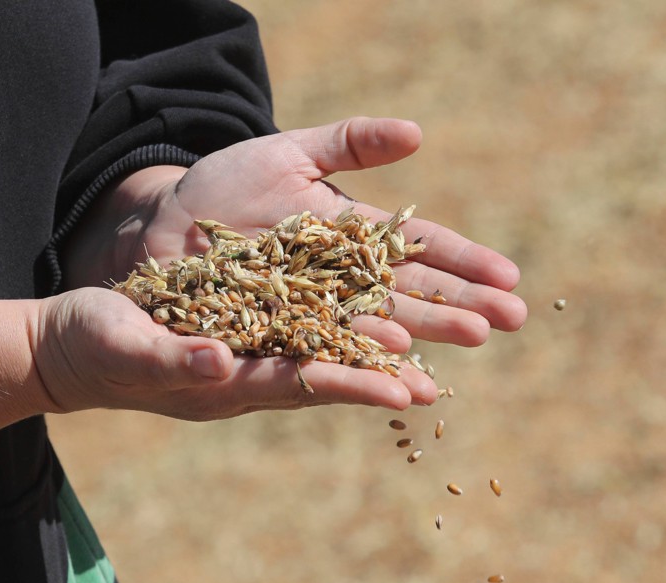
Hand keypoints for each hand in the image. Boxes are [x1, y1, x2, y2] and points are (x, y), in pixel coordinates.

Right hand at [34, 287, 434, 415]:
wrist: (66, 343)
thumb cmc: (90, 345)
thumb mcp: (126, 346)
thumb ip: (172, 357)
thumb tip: (221, 361)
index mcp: (219, 383)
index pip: (296, 385)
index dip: (348, 384)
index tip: (399, 390)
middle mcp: (240, 377)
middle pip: (320, 378)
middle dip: (374, 382)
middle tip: (433, 387)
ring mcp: (239, 359)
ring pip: (314, 357)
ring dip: (363, 359)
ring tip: (420, 363)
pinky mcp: (234, 335)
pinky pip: (294, 335)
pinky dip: (333, 332)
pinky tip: (366, 321)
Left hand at [67, 117, 525, 353]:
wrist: (155, 227)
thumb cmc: (222, 191)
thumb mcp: (287, 156)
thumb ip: (348, 145)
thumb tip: (417, 133)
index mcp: (349, 243)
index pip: (416, 252)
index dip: (462, 264)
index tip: (510, 277)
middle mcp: (333, 288)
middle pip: (400, 299)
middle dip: (450, 311)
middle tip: (503, 322)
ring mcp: (297, 316)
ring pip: (357, 335)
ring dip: (399, 348)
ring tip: (439, 361)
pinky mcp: (256, 339)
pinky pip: (298, 353)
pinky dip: (333, 362)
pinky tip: (371, 366)